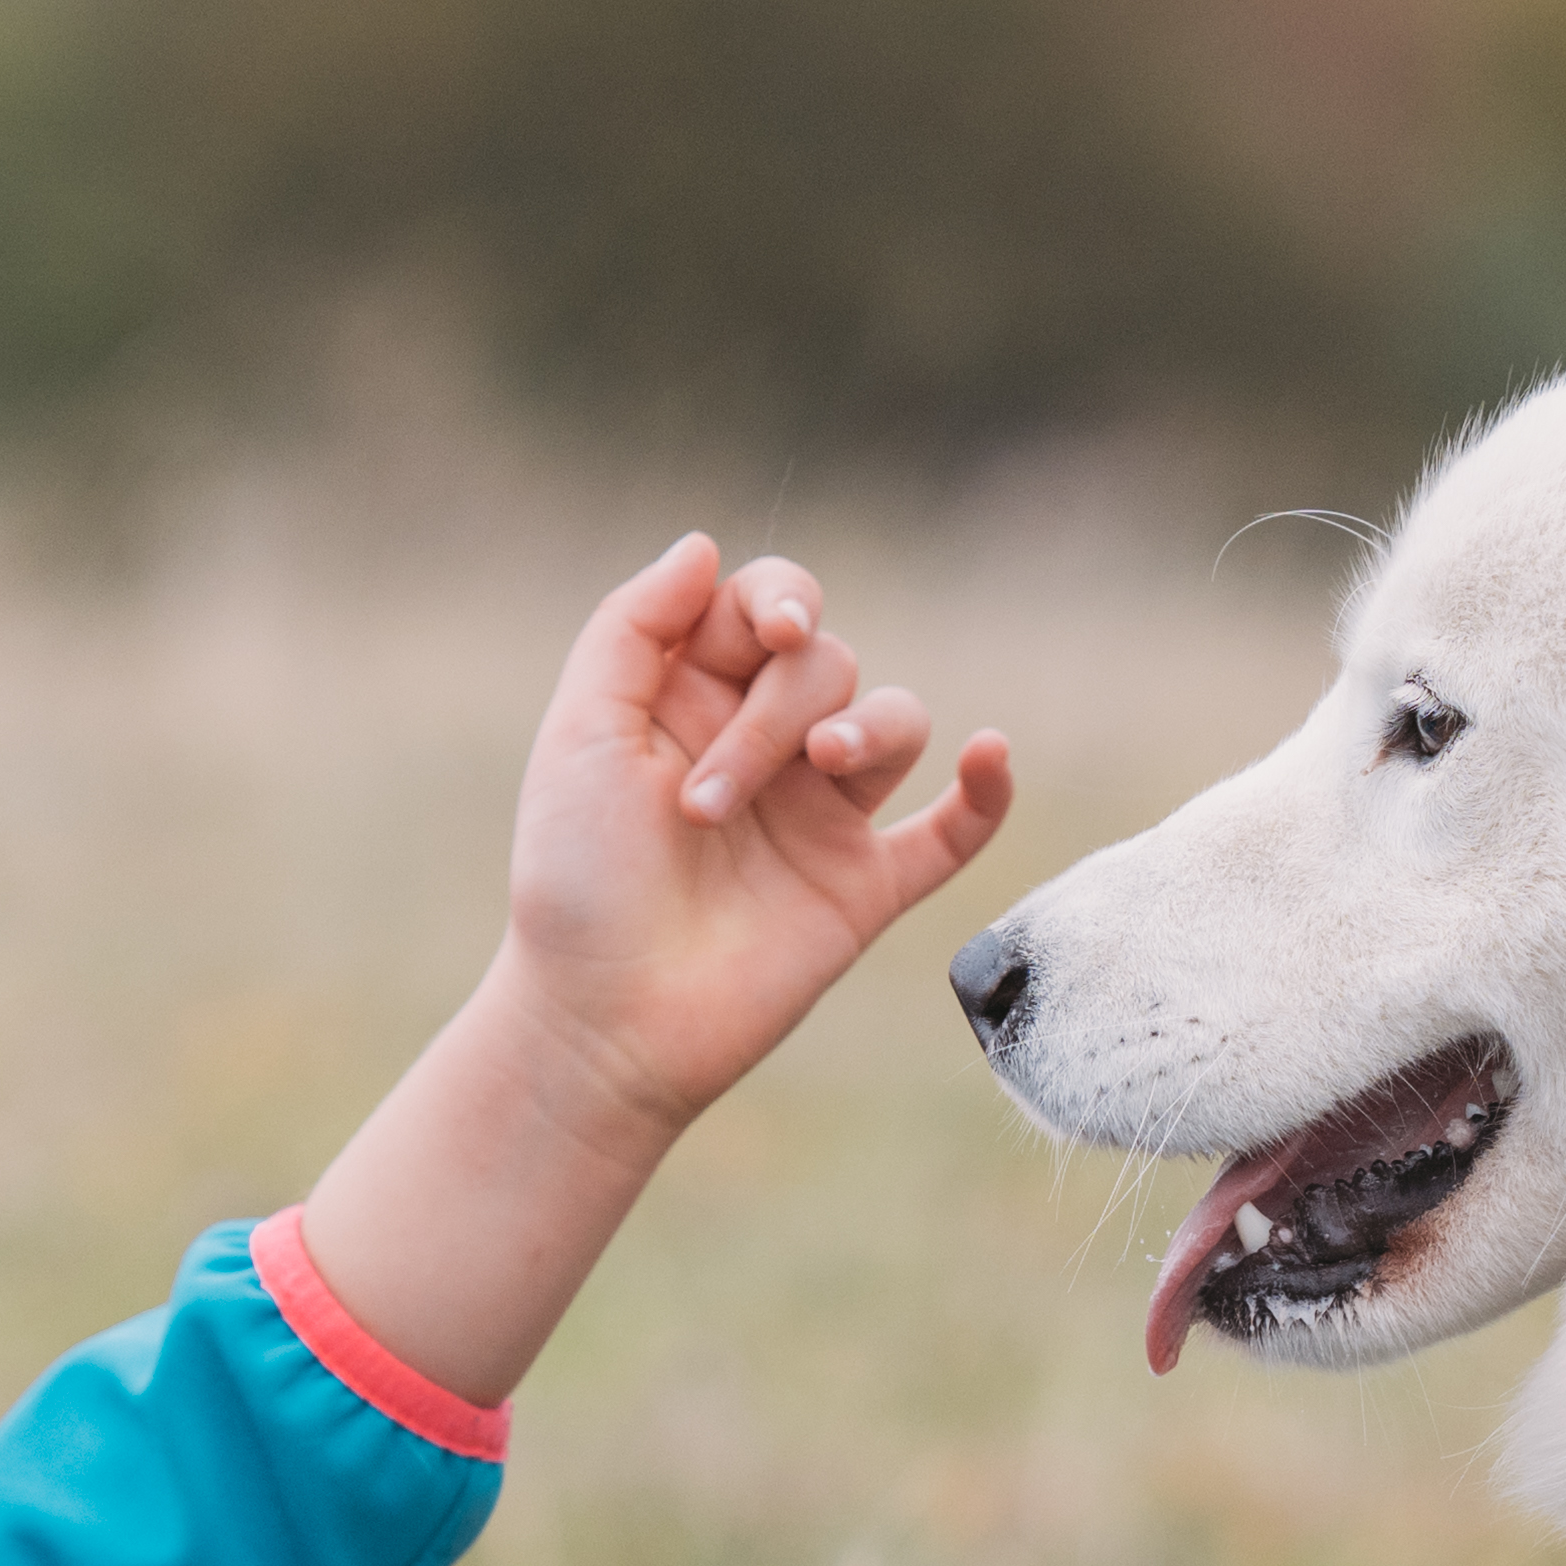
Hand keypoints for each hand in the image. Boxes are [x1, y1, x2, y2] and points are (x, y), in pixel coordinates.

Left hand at [490, 535, 1016, 1146]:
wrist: (603, 1020)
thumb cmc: (575, 882)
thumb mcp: (580, 736)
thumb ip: (632, 629)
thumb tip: (703, 544)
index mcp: (693, 700)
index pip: (764, 607)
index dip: (778, 602)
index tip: (768, 634)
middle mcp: (765, 747)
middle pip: (826, 664)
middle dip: (777, 711)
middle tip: (705, 803)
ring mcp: (821, 816)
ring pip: (895, 722)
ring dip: (868, 730)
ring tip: (825, 770)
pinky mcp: (865, 888)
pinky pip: (952, 830)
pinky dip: (984, 794)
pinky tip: (990, 757)